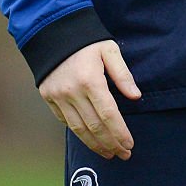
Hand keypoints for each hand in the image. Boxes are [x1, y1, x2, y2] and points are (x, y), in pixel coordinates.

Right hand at [38, 40, 141, 159]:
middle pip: (94, 126)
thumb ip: (122, 74)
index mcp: (91, 79)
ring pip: (78, 129)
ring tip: (109, 153)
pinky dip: (79, 132)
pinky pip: (65, 121)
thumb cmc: (86, 40)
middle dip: (111, 143)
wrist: (53, 31)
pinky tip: (90, 138)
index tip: (129, 144)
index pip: (108, 114)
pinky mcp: (49, 98)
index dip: (120, 132)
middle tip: (123, 154)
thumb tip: (136, 96)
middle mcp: (73, 91)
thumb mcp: (109, 49)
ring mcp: (58, 96)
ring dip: (95, 144)